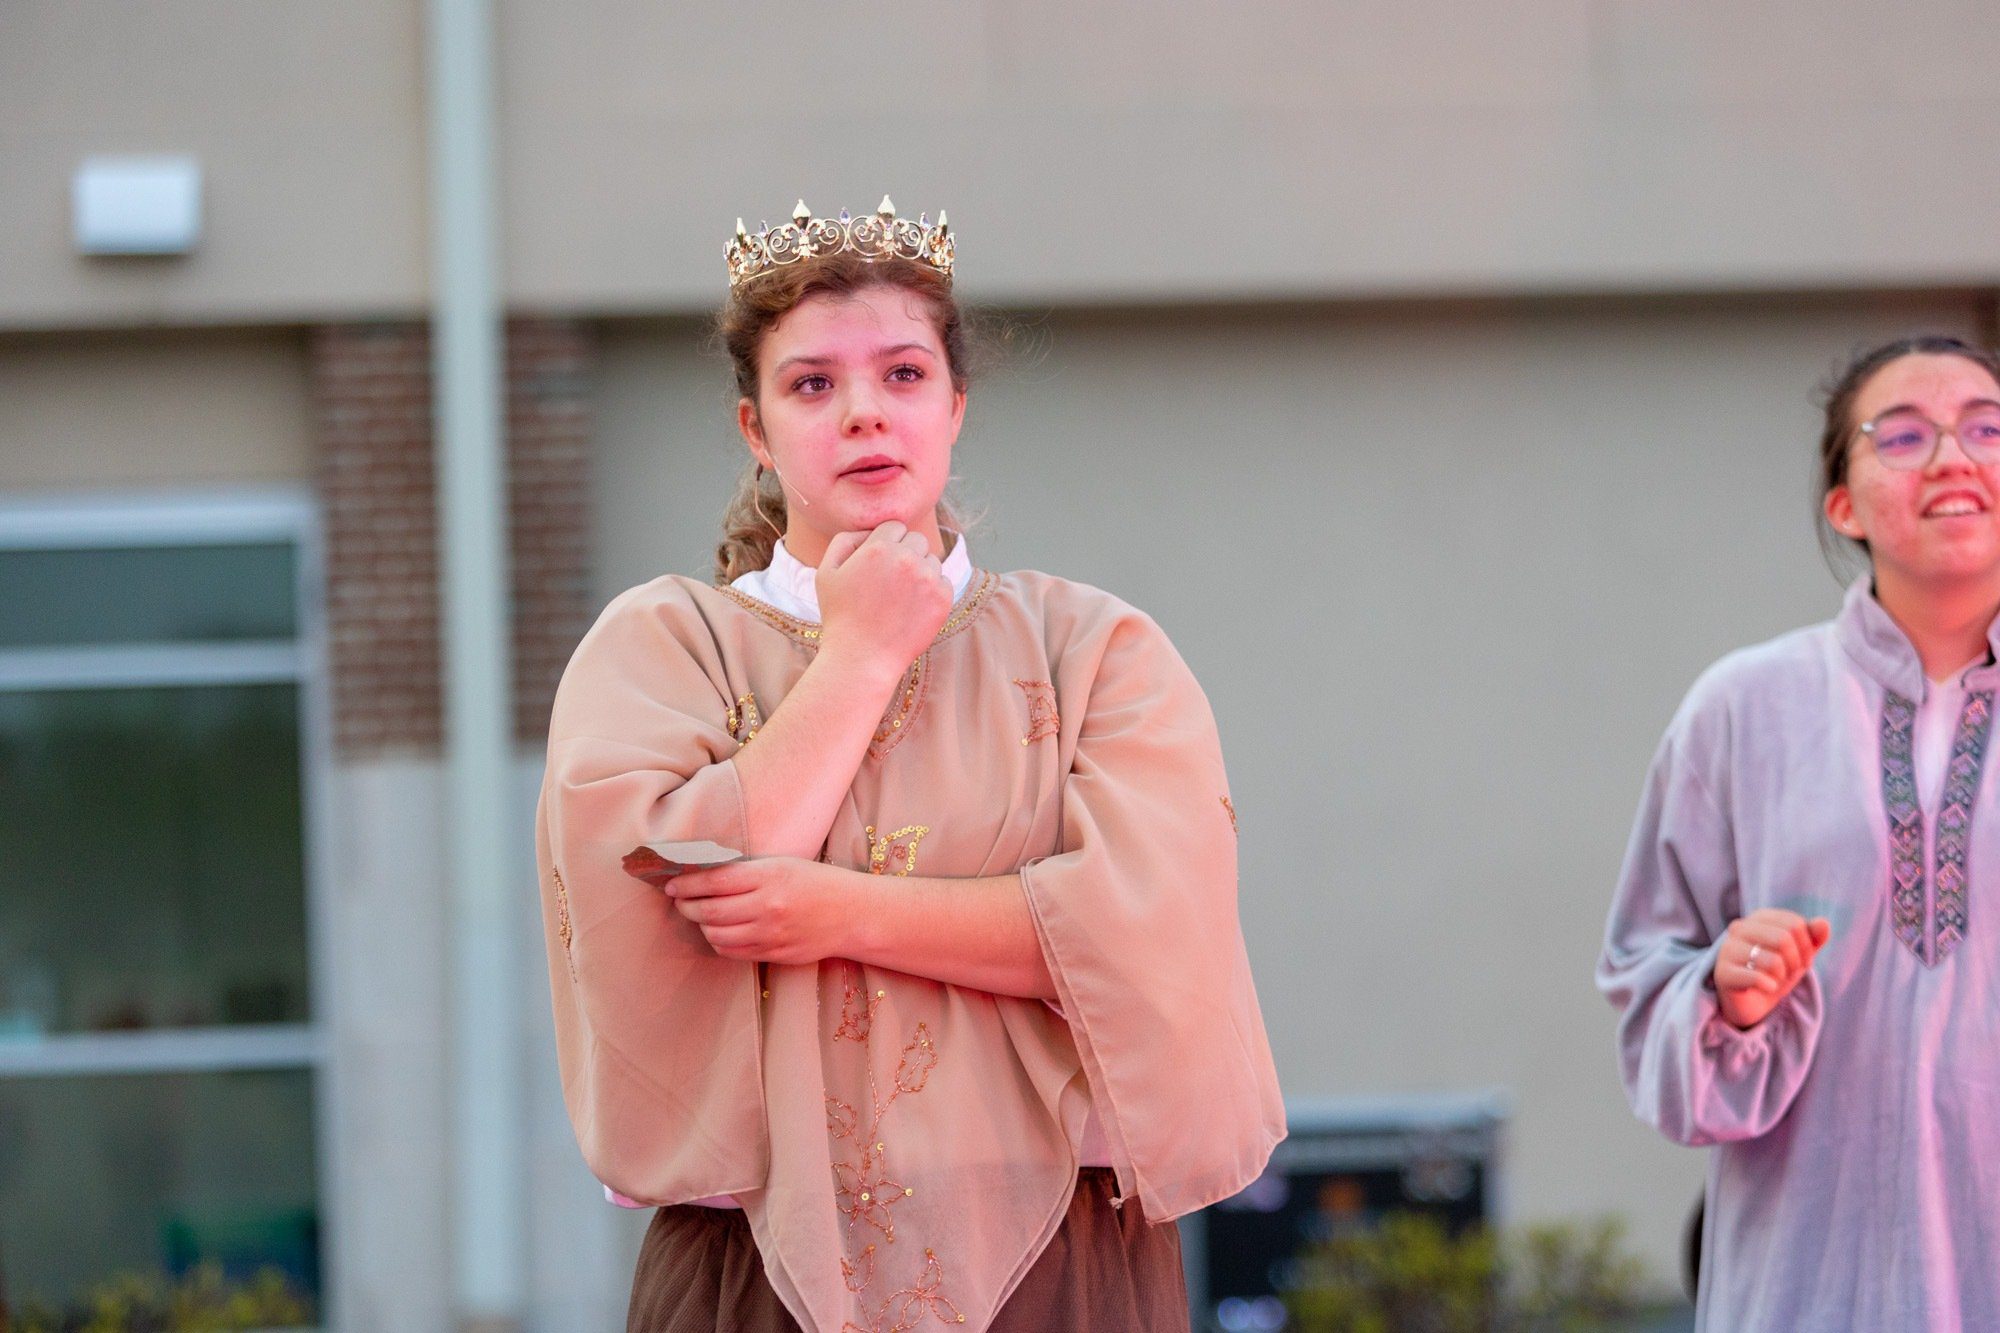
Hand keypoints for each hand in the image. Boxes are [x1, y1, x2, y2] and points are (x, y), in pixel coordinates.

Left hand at [668, 857, 853, 964]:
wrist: (852, 914)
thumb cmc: (816, 882)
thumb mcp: (783, 864)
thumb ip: (746, 872)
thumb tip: (702, 877)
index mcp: (769, 876)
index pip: (714, 881)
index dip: (686, 884)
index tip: (671, 884)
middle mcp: (768, 906)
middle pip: (709, 911)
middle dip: (687, 906)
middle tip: (679, 900)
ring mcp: (770, 934)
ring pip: (717, 935)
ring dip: (701, 925)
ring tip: (700, 916)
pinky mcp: (774, 954)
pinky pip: (733, 952)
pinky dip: (719, 942)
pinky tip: (720, 932)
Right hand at [815, 521, 951, 674]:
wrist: (862, 658)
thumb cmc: (841, 616)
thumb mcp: (826, 573)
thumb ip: (844, 541)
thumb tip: (868, 531)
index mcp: (878, 547)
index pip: (895, 527)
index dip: (887, 543)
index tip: (880, 564)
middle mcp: (906, 558)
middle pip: (917, 540)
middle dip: (906, 554)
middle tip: (891, 581)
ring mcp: (928, 579)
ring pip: (932, 560)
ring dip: (920, 572)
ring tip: (900, 598)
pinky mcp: (942, 599)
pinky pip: (944, 582)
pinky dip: (932, 592)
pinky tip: (912, 608)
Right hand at [1714, 909, 1830, 1028]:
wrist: (1752, 1001)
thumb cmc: (1776, 972)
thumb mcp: (1800, 954)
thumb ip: (1813, 937)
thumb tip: (1823, 922)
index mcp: (1759, 917)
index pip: (1794, 924)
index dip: (1807, 946)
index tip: (1803, 960)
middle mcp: (1739, 928)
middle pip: (1784, 939)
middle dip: (1796, 961)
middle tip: (1790, 972)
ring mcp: (1728, 949)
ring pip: (1773, 960)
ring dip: (1783, 975)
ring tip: (1776, 979)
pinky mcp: (1723, 973)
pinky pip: (1757, 978)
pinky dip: (1770, 986)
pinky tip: (1767, 987)